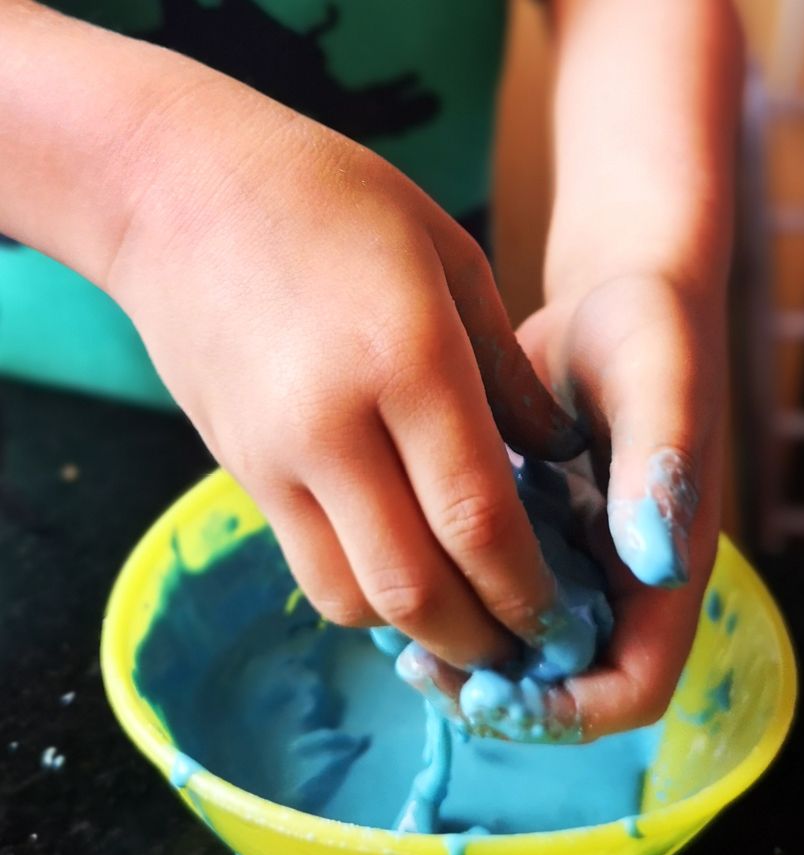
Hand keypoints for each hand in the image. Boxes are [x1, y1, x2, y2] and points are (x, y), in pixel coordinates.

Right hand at [108, 94, 585, 671]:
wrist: (178, 193)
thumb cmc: (333, 202)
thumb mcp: (450, 258)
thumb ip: (508, 372)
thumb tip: (556, 454)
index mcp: (407, 358)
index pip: (478, 518)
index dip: (527, 589)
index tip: (560, 619)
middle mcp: (335, 424)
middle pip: (416, 586)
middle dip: (481, 638)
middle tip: (524, 649)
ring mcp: (274, 457)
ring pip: (355, 597)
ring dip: (420, 628)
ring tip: (468, 619)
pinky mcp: (239, 472)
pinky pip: (309, 569)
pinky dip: (366, 595)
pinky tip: (404, 572)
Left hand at [396, 272, 723, 740]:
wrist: (615, 303)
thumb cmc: (651, 334)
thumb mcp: (663, 386)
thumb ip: (663, 467)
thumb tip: (657, 563)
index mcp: (664, 571)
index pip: (632, 686)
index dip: (569, 710)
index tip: (491, 687)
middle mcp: (618, 581)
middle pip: (566, 685)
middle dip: (499, 693)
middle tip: (421, 666)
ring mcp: (573, 561)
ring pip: (521, 648)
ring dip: (465, 656)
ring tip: (399, 635)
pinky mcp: (531, 534)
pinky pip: (492, 593)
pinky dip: (450, 601)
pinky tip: (398, 576)